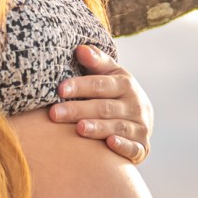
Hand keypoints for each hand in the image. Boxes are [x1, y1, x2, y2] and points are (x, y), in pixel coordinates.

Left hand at [49, 45, 153, 163]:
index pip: (101, 84)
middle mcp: (136, 105)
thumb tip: (80, 49)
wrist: (141, 120)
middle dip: (79, 110)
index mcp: (126, 85)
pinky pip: (134, 148)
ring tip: (79, 129)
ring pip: (118, 127)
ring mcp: (140, 127)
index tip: (60, 89)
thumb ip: (96, 62)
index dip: (81, 86)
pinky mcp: (142, 147)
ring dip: (98, 128)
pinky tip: (110, 143)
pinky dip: (123, 145)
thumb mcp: (110, 75)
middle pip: (105, 107)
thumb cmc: (116, 95)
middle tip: (55, 113)